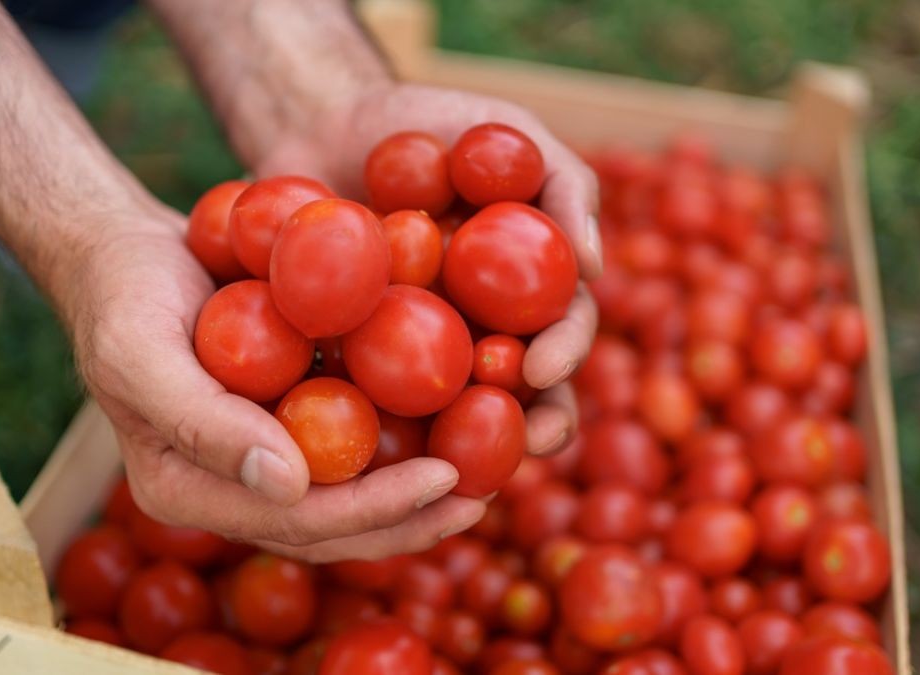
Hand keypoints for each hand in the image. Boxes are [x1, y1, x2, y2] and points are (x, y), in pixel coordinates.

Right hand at [70, 203, 484, 561]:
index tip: (443, 478)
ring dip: (417, 492)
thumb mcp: (142, 352)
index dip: (372, 510)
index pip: (294, 521)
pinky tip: (460, 418)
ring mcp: (264, 454)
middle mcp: (234, 486)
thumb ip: (204, 423)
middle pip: (333, 525)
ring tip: (488, 475)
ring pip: (350, 493)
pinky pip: (352, 440)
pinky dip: (404, 436)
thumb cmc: (123, 296)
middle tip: (482, 495)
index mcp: (190, 491)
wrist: (126, 251)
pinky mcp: (289, 418)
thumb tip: (291, 485)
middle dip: (410, 518)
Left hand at [254, 82, 601, 455]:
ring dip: (458, 448)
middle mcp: (481, 331)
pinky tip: (359, 450)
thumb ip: (563, 183)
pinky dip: (369, 427)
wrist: (326, 122)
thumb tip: (594, 263)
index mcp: (526, 291)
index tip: (543, 368)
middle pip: (518, 394)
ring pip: (448, 417)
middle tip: (522, 442)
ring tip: (451, 470)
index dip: (563, 356)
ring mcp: (417, 352)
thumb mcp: (505, 129)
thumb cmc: (430, 121)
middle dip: (530, 425)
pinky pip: (363, 401)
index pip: (561, 332)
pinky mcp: (353, 360)